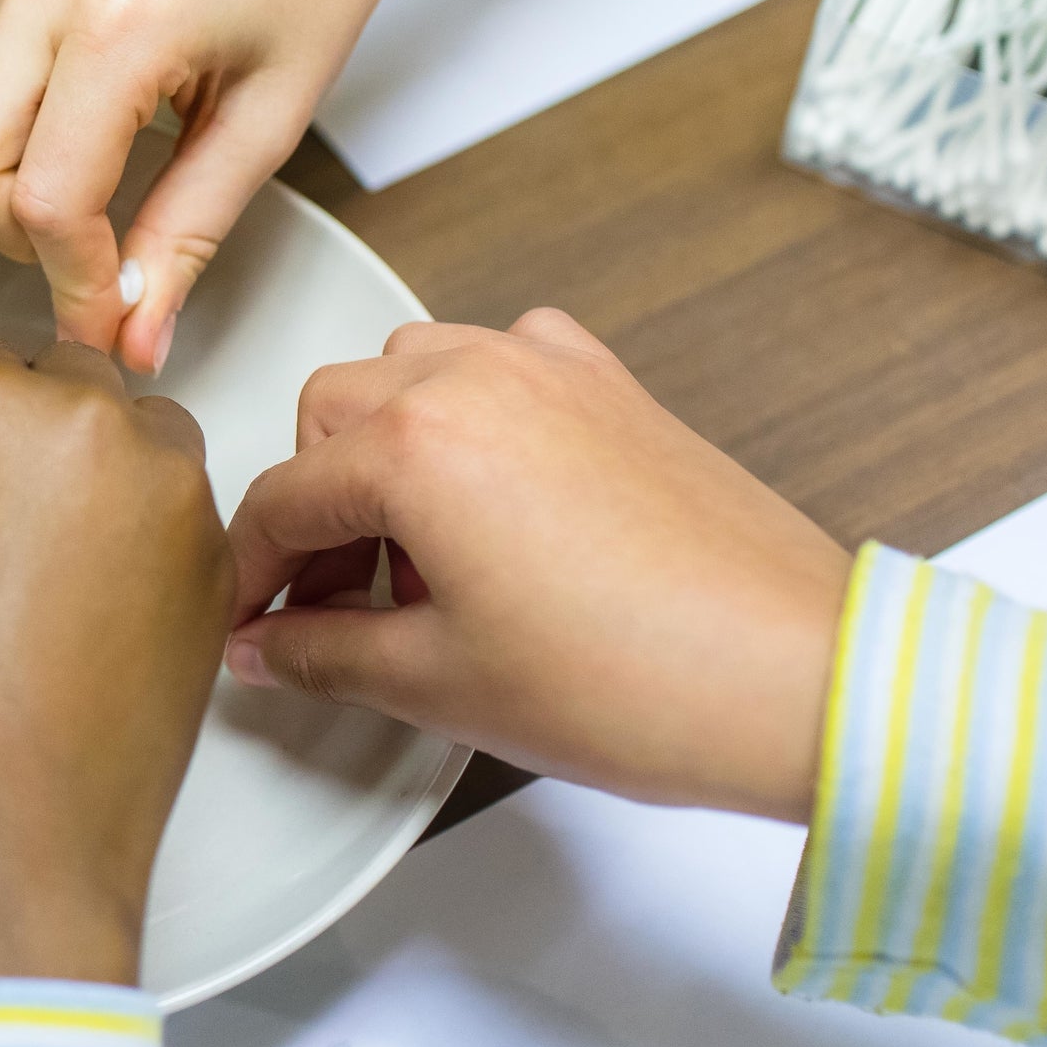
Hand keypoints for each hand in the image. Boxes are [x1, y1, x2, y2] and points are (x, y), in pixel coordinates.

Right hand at [0, 0, 405, 374]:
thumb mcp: (268, 122)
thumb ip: (187, 239)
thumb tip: (135, 342)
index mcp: (120, 20)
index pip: (47, 200)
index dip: (76, 284)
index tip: (110, 324)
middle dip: (17, 235)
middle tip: (94, 252)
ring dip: (12, 180)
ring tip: (103, 177)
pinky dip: (14, 123)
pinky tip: (87, 113)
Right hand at [0, 337, 233, 987]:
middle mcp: (94, 426)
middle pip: (75, 386)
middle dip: (40, 433)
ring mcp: (172, 494)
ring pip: (145, 441)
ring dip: (106, 476)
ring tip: (51, 569)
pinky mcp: (219, 566)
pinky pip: (184, 515)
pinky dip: (149, 539)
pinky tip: (96, 611)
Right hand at [225, 309, 851, 822]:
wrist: (797, 678)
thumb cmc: (642, 680)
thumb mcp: (440, 684)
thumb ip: (325, 653)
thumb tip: (269, 646)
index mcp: (414, 445)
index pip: (281, 501)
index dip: (249, 575)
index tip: (249, 622)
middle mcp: (474, 379)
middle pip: (331, 414)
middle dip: (314, 505)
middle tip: (329, 599)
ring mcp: (549, 371)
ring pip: (409, 370)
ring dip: (382, 446)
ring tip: (409, 550)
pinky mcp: (611, 387)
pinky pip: (501, 362)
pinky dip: (469, 411)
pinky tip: (489, 495)